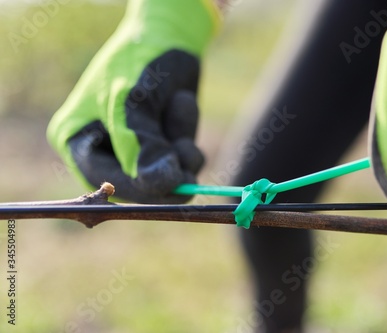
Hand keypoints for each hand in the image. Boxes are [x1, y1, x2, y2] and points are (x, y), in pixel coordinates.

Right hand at [47, 0, 220, 203]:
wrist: (170, 35)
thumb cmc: (140, 62)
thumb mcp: (133, 103)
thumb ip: (141, 146)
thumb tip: (160, 183)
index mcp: (77, 141)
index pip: (105, 181)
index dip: (141, 188)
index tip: (175, 187)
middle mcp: (104, 150)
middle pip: (138, 185)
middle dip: (167, 165)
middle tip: (188, 151)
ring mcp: (135, 149)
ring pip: (166, 174)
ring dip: (181, 144)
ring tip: (177, 103)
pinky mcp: (162, 145)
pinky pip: (182, 161)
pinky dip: (188, 136)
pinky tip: (181, 104)